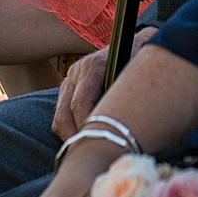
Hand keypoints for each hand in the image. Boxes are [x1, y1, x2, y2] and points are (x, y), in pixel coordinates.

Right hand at [50, 26, 157, 140]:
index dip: (86, 127)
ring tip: (83, 151)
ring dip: (68, 135)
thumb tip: (124, 123)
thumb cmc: (137, 59)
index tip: (96, 144)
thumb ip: (125, 92)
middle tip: (85, 155)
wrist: (131, 41)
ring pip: (59, 114)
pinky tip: (81, 138)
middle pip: (65, 112)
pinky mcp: (68, 86)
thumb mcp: (134, 71)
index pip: (81, 103)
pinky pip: (60, 112)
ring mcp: (70, 78)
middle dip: (74, 137)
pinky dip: (67, 128)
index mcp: (94, 66)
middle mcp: (77, 71)